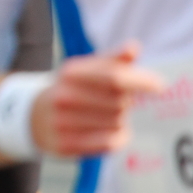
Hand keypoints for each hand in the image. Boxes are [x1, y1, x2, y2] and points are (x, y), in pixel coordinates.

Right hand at [30, 42, 164, 157]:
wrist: (32, 116)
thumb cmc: (69, 90)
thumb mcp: (84, 71)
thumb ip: (111, 60)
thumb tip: (134, 47)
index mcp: (70, 73)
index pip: (114, 77)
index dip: (140, 81)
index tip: (160, 86)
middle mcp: (63, 96)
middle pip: (119, 102)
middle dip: (126, 102)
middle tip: (118, 102)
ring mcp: (62, 122)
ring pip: (116, 123)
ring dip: (120, 121)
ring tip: (106, 116)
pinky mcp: (66, 145)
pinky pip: (109, 143)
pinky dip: (116, 137)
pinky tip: (107, 131)